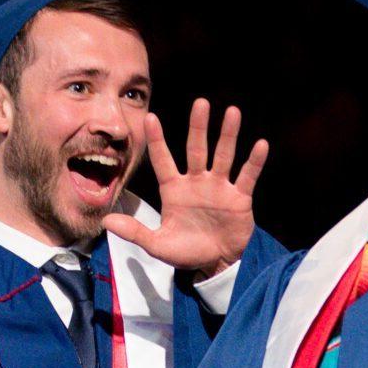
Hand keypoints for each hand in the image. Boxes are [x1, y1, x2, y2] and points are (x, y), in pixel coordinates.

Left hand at [103, 99, 268, 278]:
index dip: (157, 140)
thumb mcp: (157, 245)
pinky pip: (247, 176)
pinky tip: (260, 145)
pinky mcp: (239, 198)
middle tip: (200, 103)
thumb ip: (135, 232)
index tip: (150, 118)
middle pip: (196, 149)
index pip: (162, 160)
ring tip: (232, 112)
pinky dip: (254, 162)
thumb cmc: (185, 251)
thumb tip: (107, 221)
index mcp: (173, 190)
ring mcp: (218, 187)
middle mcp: (196, 182)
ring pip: (223, 155)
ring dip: (228, 135)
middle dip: (198, 127)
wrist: (214, 264)